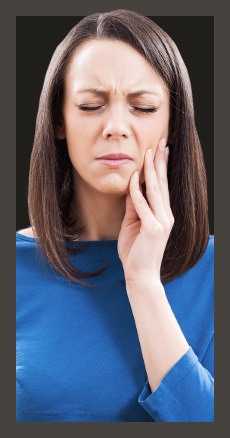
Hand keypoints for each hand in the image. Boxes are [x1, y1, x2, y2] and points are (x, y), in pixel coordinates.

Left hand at [118, 139, 173, 283]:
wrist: (140, 275)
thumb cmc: (135, 251)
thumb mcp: (132, 224)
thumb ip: (133, 207)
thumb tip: (131, 188)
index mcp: (162, 214)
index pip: (162, 186)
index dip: (161, 167)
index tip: (160, 150)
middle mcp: (166, 216)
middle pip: (162, 184)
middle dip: (160, 162)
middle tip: (160, 143)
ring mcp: (161, 222)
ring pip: (155, 191)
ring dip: (151, 171)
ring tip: (149, 153)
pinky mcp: (153, 229)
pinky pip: (142, 206)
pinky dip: (136, 192)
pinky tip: (133, 179)